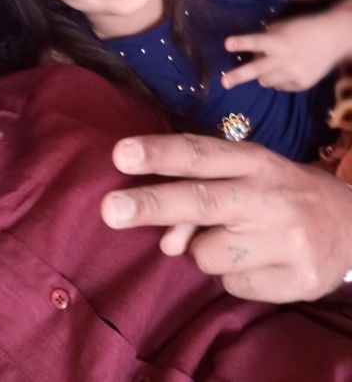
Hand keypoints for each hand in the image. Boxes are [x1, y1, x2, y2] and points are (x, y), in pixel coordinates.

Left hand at [100, 133, 351, 302]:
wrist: (348, 223)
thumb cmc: (275, 193)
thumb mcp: (242, 178)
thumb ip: (197, 194)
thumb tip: (166, 240)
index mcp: (251, 161)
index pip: (199, 154)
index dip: (159, 153)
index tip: (120, 154)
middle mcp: (267, 195)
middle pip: (201, 200)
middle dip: (152, 204)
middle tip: (110, 210)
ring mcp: (285, 238)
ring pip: (208, 255)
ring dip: (204, 251)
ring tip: (236, 238)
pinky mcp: (296, 278)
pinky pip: (233, 285)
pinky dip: (233, 276)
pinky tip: (257, 259)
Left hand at [222, 12, 340, 91]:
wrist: (332, 39)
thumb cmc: (302, 29)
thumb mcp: (282, 27)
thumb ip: (265, 39)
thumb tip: (248, 53)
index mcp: (278, 41)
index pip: (256, 41)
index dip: (241, 43)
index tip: (226, 44)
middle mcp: (285, 59)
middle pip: (256, 69)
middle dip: (238, 76)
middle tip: (223, 82)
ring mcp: (293, 74)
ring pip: (264, 81)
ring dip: (262, 74)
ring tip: (271, 65)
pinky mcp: (301, 84)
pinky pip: (279, 87)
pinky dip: (278, 80)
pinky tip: (287, 70)